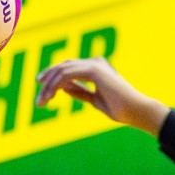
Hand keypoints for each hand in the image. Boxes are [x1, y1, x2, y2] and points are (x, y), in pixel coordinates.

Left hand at [34, 57, 168, 133]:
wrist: (136, 112)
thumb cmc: (120, 109)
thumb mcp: (94, 99)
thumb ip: (79, 91)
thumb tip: (63, 87)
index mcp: (96, 67)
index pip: (68, 68)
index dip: (52, 77)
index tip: (41, 91)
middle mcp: (95, 63)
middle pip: (63, 66)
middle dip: (47, 81)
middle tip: (38, 100)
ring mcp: (95, 64)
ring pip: (63, 70)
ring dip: (49, 86)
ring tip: (41, 102)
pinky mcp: (94, 70)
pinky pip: (68, 74)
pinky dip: (56, 84)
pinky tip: (50, 95)